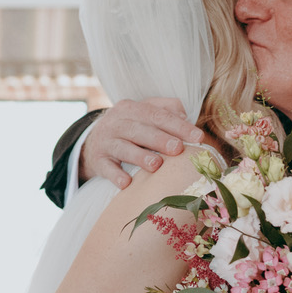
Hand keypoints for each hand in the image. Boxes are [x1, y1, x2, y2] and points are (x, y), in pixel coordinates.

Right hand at [80, 98, 204, 188]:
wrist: (93, 143)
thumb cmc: (129, 128)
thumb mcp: (143, 114)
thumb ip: (165, 110)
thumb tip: (184, 115)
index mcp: (132, 109)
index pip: (157, 115)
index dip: (178, 126)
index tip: (198, 137)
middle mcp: (117, 122)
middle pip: (140, 129)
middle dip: (160, 139)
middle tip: (178, 149)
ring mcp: (106, 142)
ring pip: (123, 148)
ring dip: (139, 156)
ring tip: (156, 165)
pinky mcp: (98, 160)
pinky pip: (106, 168)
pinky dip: (115, 175)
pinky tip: (126, 183)